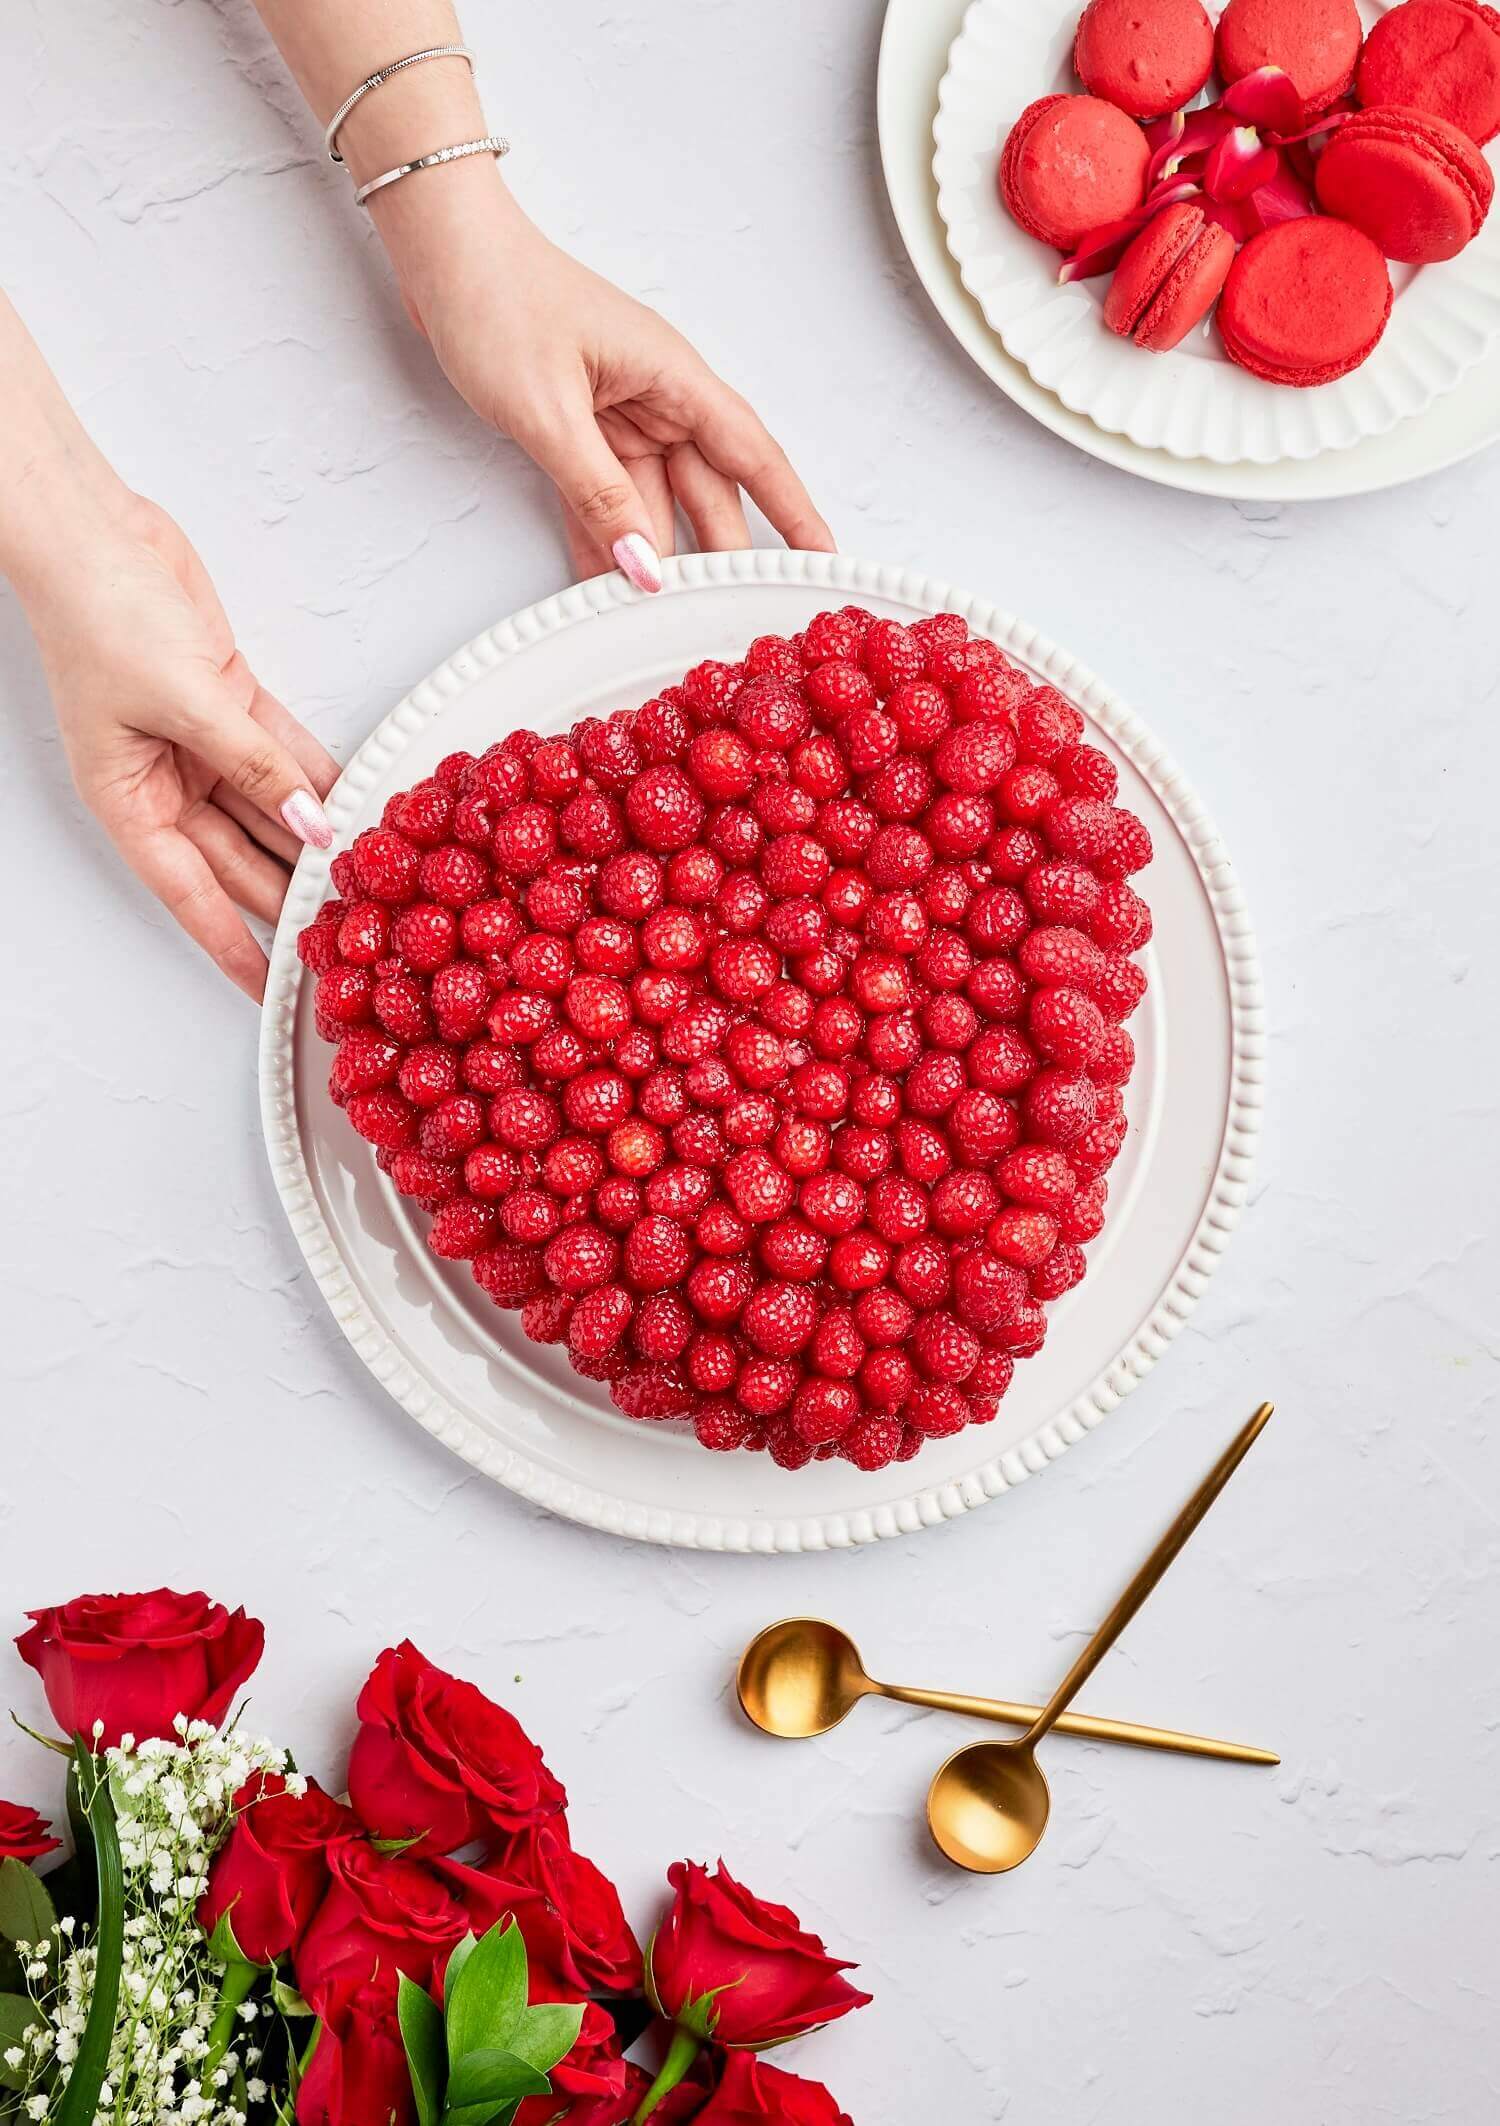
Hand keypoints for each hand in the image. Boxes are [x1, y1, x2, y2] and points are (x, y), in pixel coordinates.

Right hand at [24, 495, 337, 1001]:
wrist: (95, 529)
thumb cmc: (100, 612)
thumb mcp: (185, 701)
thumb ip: (258, 766)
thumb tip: (311, 821)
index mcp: (127, 801)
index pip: (191, 895)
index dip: (233, 946)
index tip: (273, 990)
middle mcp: (163, 782)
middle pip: (239, 859)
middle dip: (289, 899)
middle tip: (347, 937)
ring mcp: (199, 743)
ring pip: (269, 811)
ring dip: (314, 841)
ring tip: (369, 880)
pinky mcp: (229, 703)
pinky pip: (284, 755)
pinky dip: (320, 778)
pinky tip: (359, 807)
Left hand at [383, 185, 834, 588]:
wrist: (443, 254)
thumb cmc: (497, 297)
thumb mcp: (548, 411)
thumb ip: (598, 495)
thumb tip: (642, 564)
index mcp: (673, 377)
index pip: (753, 455)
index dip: (793, 511)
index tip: (821, 559)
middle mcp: (659, 397)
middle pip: (708, 492)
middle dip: (720, 556)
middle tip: (728, 619)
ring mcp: (622, 415)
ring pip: (657, 502)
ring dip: (655, 556)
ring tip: (661, 618)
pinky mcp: (585, 428)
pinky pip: (608, 497)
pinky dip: (608, 538)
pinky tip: (608, 582)